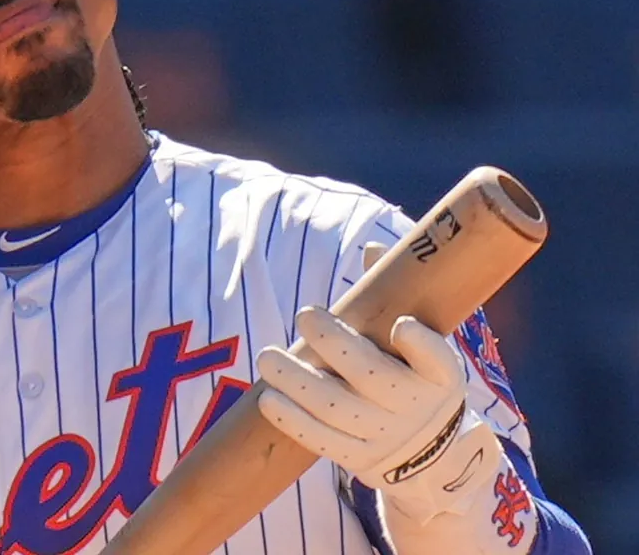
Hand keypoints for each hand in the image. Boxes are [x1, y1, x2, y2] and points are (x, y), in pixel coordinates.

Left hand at [255, 277, 504, 522]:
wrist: (432, 454)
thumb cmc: (417, 378)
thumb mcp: (427, 347)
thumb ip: (403, 297)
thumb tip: (373, 250)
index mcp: (440, 377)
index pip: (440, 361)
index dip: (421, 345)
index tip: (400, 325)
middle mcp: (415, 408)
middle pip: (373, 377)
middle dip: (335, 344)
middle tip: (305, 313)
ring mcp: (386, 437)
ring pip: (338, 409)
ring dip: (298, 382)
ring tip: (268, 357)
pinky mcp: (359, 458)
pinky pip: (322, 441)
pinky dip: (293, 420)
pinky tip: (267, 397)